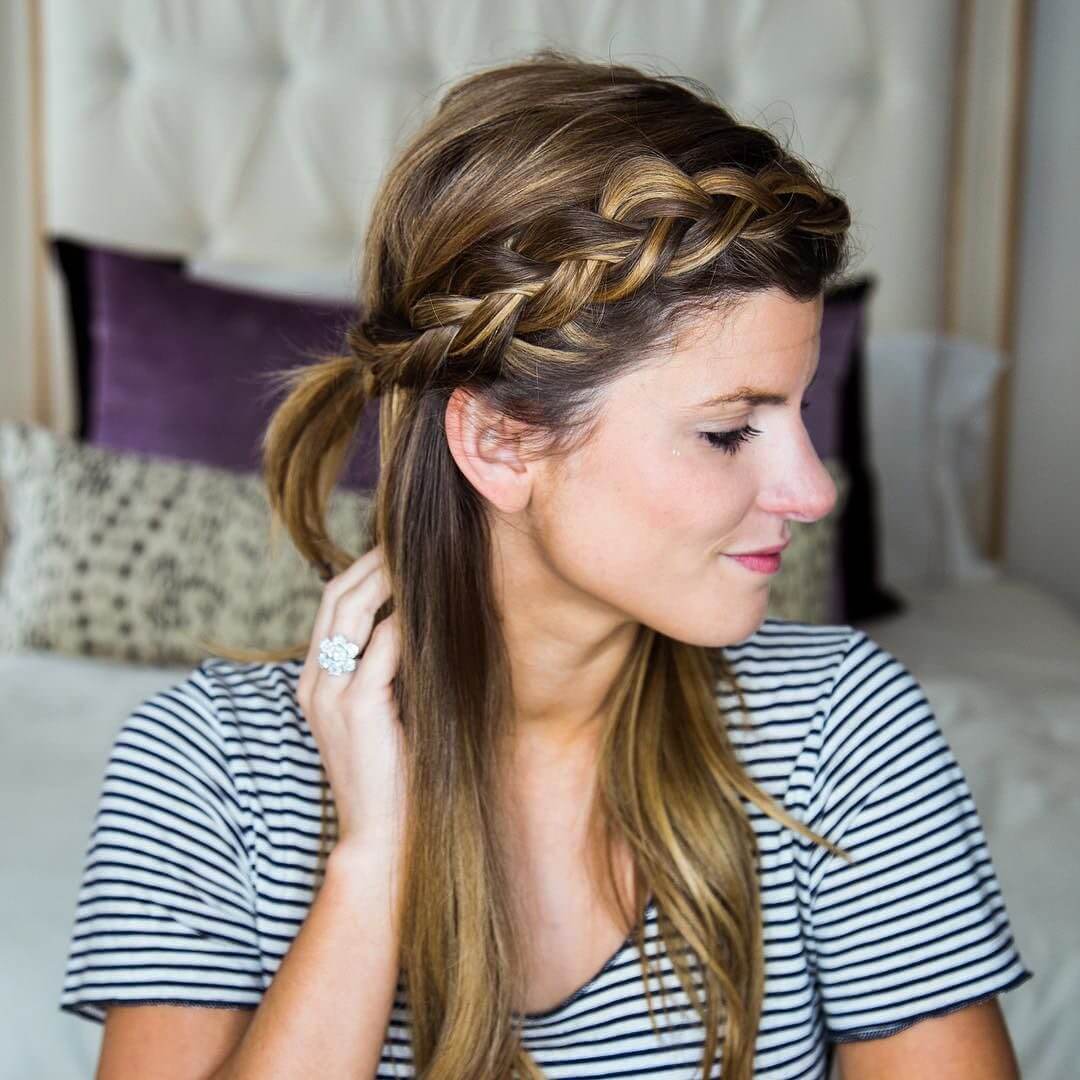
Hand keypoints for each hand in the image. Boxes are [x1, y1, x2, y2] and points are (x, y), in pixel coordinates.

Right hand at [296, 545, 406, 856]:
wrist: (383, 838)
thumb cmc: (394, 773)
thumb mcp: (385, 712)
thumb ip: (390, 670)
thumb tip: (421, 621)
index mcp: (315, 681)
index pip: (333, 606)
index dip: (365, 572)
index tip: (401, 552)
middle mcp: (314, 682)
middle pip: (339, 597)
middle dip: (376, 563)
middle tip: (414, 541)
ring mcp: (330, 694)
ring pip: (355, 612)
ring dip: (392, 580)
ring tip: (426, 559)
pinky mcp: (356, 706)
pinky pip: (383, 646)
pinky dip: (409, 621)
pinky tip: (435, 605)